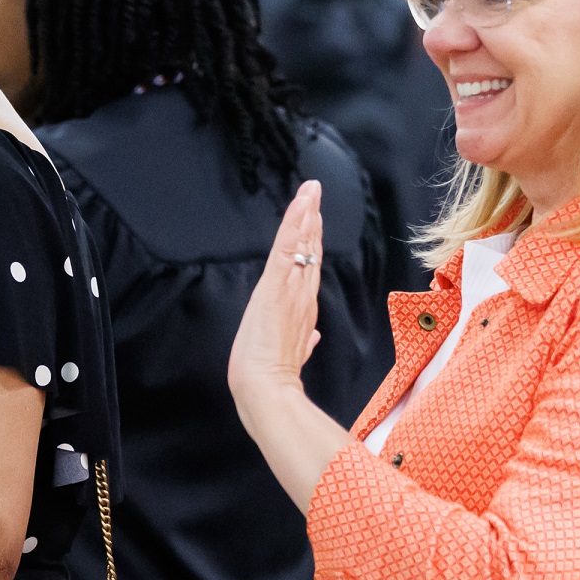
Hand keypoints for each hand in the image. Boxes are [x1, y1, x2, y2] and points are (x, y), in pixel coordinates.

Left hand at [228, 181, 324, 421]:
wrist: (266, 389)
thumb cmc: (272, 376)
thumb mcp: (290, 355)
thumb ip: (303, 343)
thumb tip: (312, 340)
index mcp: (302, 311)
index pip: (309, 271)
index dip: (313, 245)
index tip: (314, 223)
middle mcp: (302, 296)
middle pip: (310, 251)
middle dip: (312, 222)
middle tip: (314, 194)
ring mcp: (292, 289)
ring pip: (302, 245)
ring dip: (306, 214)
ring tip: (310, 190)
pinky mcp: (277, 286)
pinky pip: (288, 247)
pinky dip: (295, 222)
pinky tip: (303, 202)